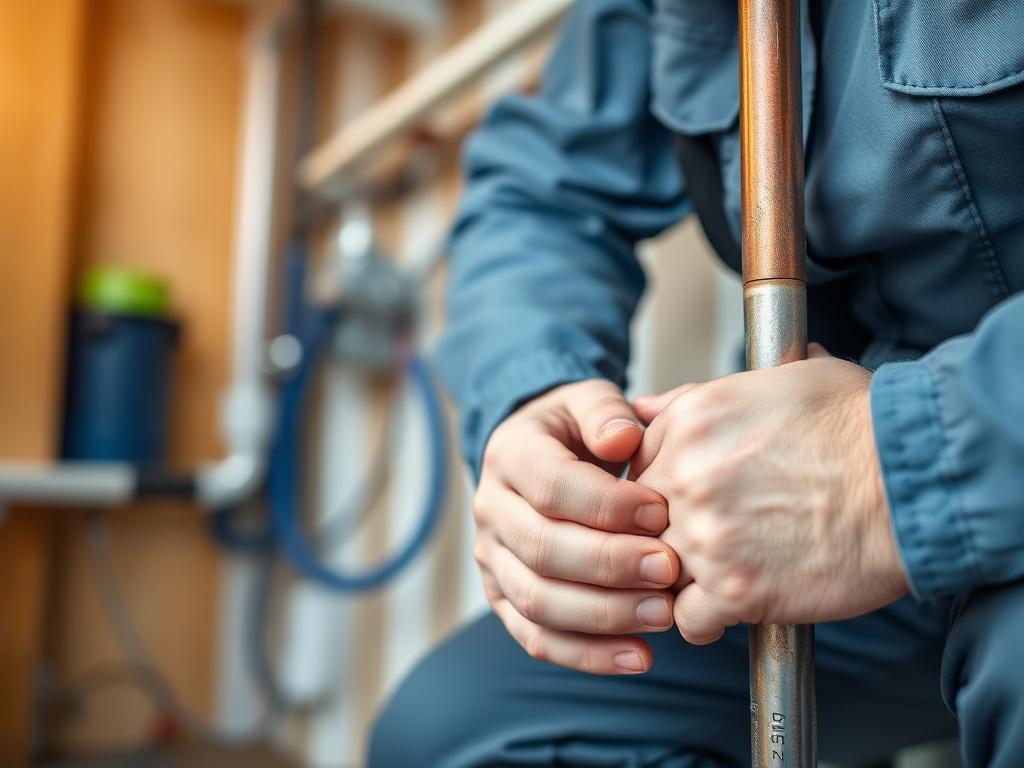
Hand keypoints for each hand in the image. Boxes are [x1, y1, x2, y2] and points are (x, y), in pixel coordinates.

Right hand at [475, 379, 681, 674]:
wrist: (539, 454)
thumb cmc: (576, 429)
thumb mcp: (589, 401)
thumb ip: (606, 413)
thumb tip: (622, 438)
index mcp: (510, 455)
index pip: (550, 487)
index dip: (606, 505)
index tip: (660, 513)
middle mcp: (491, 510)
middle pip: (541, 549)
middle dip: (610, 565)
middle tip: (669, 570)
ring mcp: (493, 559)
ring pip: (537, 601)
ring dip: (603, 615)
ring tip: (664, 615)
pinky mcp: (505, 598)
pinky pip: (537, 638)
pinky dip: (587, 655)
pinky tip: (638, 656)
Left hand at [629, 345, 908, 644]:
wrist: (913, 481)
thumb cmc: (859, 424)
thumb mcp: (780, 379)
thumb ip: (701, 395)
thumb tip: (649, 404)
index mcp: (690, 421)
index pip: (637, 465)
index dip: (660, 487)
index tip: (685, 501)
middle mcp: (685, 475)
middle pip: (640, 518)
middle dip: (665, 530)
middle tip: (705, 538)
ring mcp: (705, 535)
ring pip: (656, 568)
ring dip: (683, 575)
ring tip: (719, 572)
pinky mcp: (734, 590)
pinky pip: (688, 620)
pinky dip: (705, 620)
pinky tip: (730, 606)